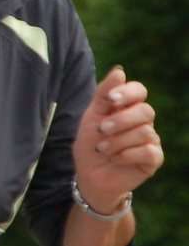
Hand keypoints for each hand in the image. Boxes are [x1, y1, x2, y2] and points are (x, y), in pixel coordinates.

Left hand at [72, 66, 162, 210]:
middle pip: (145, 111)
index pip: (139, 90)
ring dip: (118, 141)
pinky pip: (149, 150)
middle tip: (100, 131)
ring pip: (144, 131)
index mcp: (128, 108)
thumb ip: (104, 94)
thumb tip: (119, 70)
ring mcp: (151, 140)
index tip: (110, 100)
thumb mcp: (92, 116)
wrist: (90, 174)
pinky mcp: (154, 159)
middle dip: (120, 120)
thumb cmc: (90, 143)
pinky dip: (127, 154)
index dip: (127, 93)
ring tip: (103, 149)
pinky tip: (116, 158)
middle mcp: (143, 122)